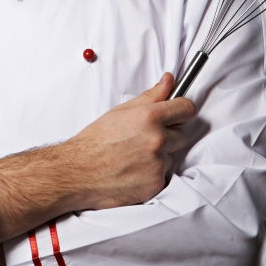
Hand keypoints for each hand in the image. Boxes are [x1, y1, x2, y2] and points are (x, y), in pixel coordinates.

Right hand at [63, 72, 195, 209]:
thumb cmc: (95, 141)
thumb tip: (169, 80)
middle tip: (144, 138)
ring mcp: (158, 164)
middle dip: (169, 135)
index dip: (183, 110)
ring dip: (158, 156)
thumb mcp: (120, 112)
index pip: (187, 109)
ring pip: (171, 156)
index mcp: (149, 117)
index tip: (179, 113)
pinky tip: (132, 171)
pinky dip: (151, 174)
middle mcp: (157, 140)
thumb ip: (150, 96)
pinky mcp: (156, 184)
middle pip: (182, 134)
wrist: (78, 172)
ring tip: (133, 157)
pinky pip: (163, 175)